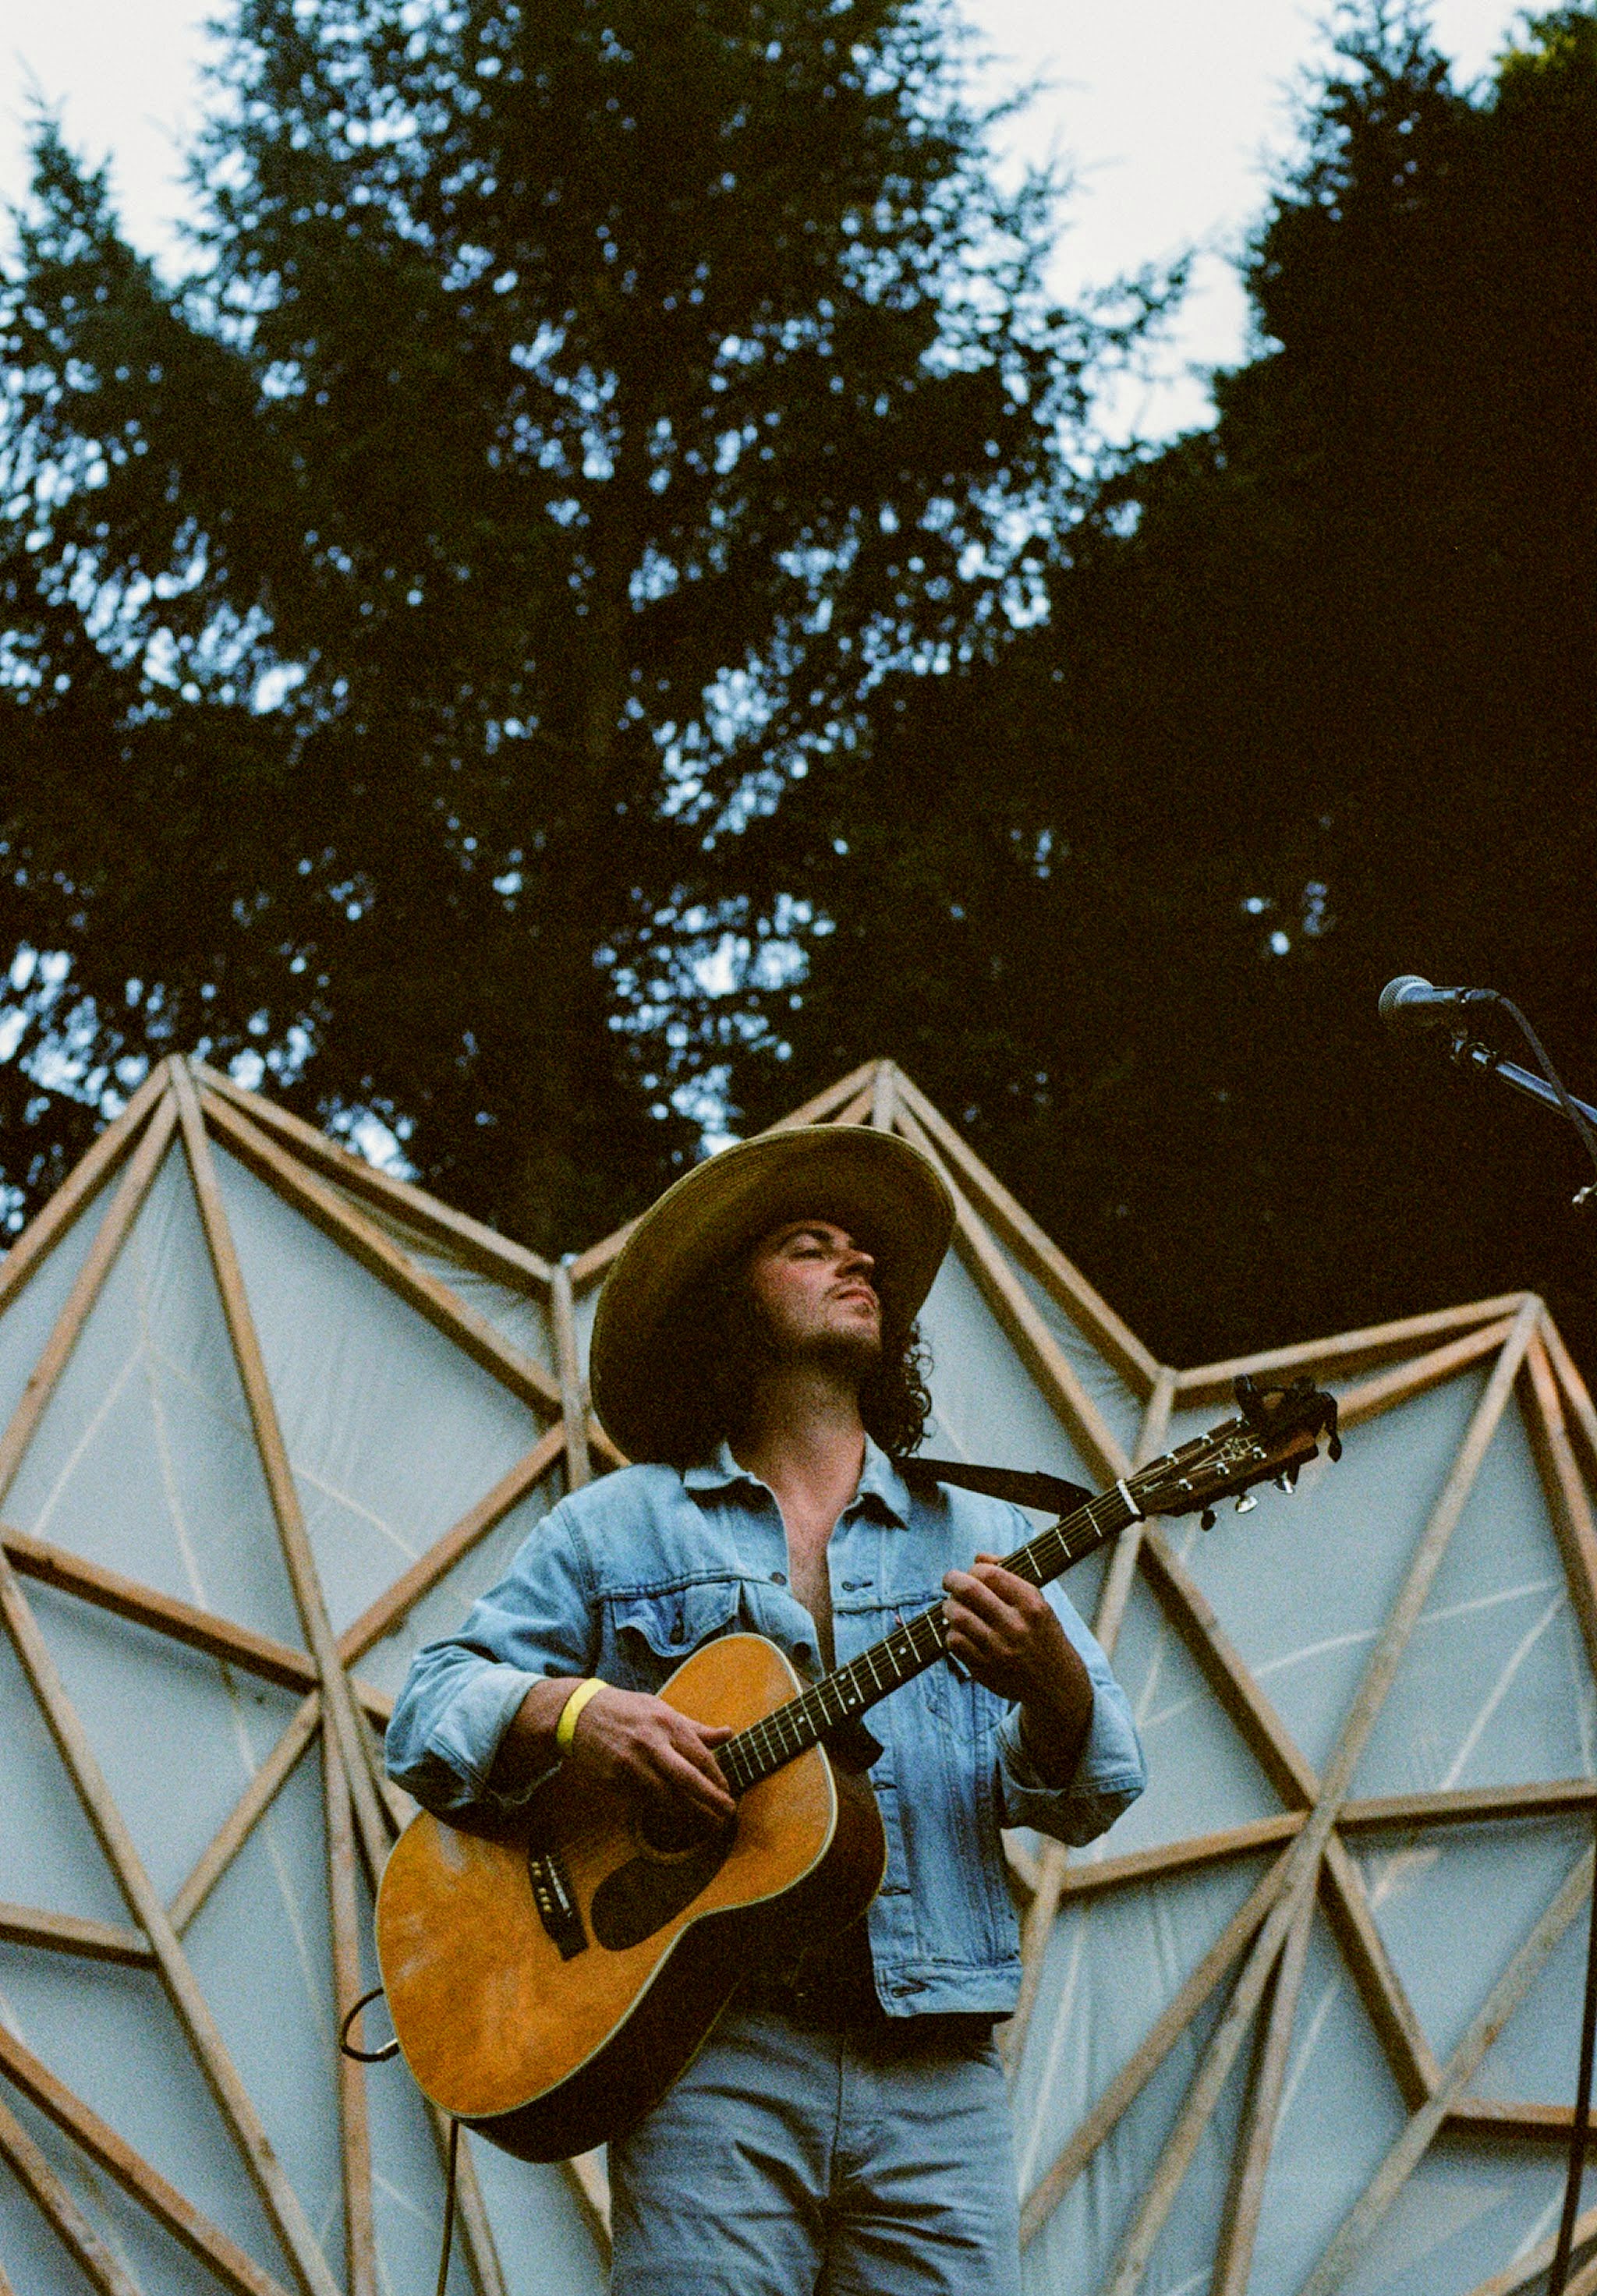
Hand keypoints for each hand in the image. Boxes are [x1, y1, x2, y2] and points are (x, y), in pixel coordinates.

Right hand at [567, 1685, 735, 1824]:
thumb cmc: (627, 1710)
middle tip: (728, 1814)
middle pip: (688, 1779)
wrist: (579, 1713)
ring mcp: (630, 1764)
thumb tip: (729, 1734)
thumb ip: (695, 1728)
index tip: (728, 1791)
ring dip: (688, 1812)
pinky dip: (660, 1810)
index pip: (700, 1756)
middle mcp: (650, 1743)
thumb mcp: (662, 1709)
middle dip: (711, 1800)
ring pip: (665, 1797)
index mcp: (666, 1722)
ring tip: (705, 1821)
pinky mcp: (613, 1780)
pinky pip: (642, 1801)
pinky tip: (673, 1816)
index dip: (717, 1778)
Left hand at [942, 1556, 1093, 1783]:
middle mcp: (1016, 1626)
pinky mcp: (985, 1669)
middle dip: (952, 1579)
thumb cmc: (1042, 1635)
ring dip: (949, 1607)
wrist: (1056, 1686)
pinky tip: (959, 1631)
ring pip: (957, 1616)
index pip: (991, 1574)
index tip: (972, 1573)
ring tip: (953, 1607)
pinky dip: (951, 1632)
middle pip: (969, 1590)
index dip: (975, 1569)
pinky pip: (954, 1642)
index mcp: (1032, 1606)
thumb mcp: (1038, 1604)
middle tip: (949, 1580)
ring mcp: (999, 1650)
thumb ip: (1010, 1576)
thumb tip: (978, 1557)